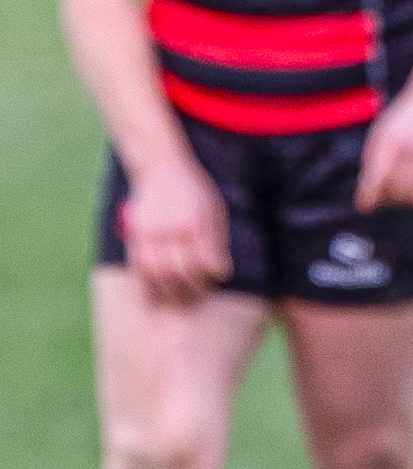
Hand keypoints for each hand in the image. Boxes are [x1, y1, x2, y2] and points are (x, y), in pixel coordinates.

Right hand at [122, 154, 232, 306]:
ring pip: (158, 273)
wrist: (161, 167)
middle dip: (192, 289)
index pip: (207, 259)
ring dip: (167, 293)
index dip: (215, 274)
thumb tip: (221, 269)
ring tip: (177, 301)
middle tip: (199, 295)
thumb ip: (216, 238)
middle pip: (182, 270)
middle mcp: (173, 229)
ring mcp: (152, 233)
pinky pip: (137, 267)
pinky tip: (152, 298)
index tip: (220, 278)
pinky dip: (145, 286)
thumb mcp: (213, 207)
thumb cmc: (194, 190)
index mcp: (197, 222)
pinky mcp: (135, 236)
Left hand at [354, 82, 412, 211]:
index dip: (369, 198)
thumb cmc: (408, 116)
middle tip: (385, 195)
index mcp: (391, 140)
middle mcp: (412, 148)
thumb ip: (372, 164)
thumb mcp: (382, 133)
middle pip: (396, 192)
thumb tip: (366, 200)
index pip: (376, 181)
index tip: (366, 204)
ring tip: (402, 191)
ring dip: (406, 200)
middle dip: (387, 199)